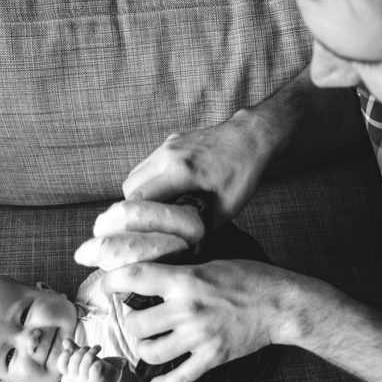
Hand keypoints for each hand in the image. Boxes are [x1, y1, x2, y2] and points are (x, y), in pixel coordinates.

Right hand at [57, 341, 119, 381]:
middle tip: (88, 347)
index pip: (62, 365)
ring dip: (92, 351)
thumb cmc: (92, 366)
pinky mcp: (97, 381)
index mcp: (69, 374)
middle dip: (82, 350)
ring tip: (97, 347)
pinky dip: (99, 361)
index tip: (71, 348)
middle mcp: (76, 379)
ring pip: (85, 364)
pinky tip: (102, 361)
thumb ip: (73, 349)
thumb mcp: (82, 357)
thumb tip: (65, 340)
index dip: (64, 356)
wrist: (109, 379)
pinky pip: (95, 368)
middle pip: (74, 362)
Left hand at [102, 259, 301, 381]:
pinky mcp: (212, 358)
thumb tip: (154, 276)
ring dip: (144, 349)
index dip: (112, 283)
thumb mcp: (211, 263)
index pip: (134, 278)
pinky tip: (157, 381)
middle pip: (136, 323)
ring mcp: (199, 337)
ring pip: (150, 352)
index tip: (107, 287)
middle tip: (139, 319)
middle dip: (132, 322)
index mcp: (184, 280)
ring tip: (149, 343)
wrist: (281, 305)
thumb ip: (181, 272)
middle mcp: (187, 310)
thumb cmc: (251, 278)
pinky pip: (178, 378)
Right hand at [122, 111, 277, 224]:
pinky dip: (150, 180)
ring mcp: (167, 145)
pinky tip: (169, 191)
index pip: (137, 199)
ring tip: (161, 209)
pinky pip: (148, 164)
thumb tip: (185, 243)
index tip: (147, 232)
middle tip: (154, 223)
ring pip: (135, 174)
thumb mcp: (228, 207)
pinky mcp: (170, 142)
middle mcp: (167, 155)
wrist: (251, 137)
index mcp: (180, 170)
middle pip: (130, 187)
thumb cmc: (243, 171)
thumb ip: (202, 226)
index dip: (138, 220)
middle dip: (137, 209)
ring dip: (142, 194)